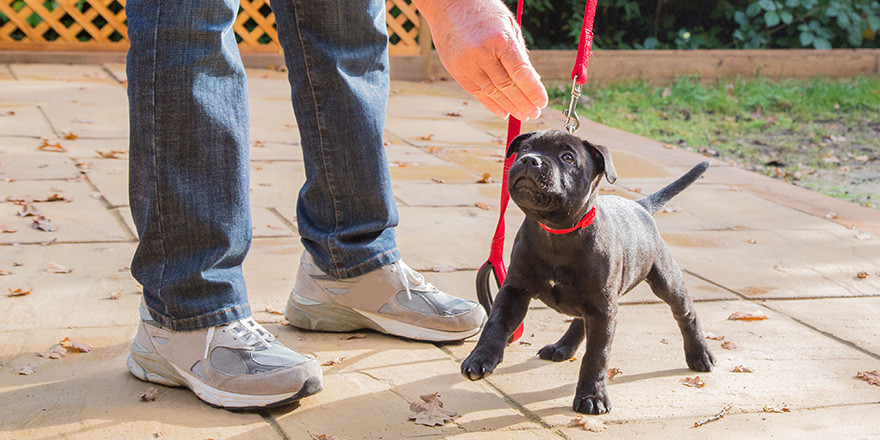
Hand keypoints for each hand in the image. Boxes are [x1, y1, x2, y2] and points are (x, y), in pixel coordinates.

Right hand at [414, 0, 548, 119]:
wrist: (447, 3)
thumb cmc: (482, 10)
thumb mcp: (508, 25)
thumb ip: (519, 52)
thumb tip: (532, 80)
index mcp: (499, 39)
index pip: (520, 72)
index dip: (533, 90)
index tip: (542, 102)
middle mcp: (482, 53)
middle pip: (507, 86)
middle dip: (524, 102)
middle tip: (535, 112)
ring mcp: (467, 63)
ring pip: (492, 92)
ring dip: (510, 106)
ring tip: (523, 114)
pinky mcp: (456, 70)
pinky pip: (477, 92)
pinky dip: (491, 104)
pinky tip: (503, 111)